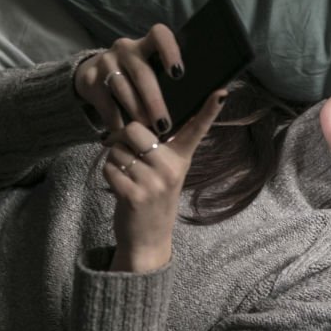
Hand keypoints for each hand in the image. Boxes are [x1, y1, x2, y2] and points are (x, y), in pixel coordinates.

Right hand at [74, 25, 183, 136]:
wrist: (95, 74)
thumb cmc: (137, 76)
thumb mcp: (151, 69)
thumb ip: (168, 79)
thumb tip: (203, 100)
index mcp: (147, 43)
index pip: (159, 35)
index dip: (169, 51)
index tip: (178, 74)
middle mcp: (126, 48)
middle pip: (142, 73)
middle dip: (154, 101)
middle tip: (164, 125)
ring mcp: (106, 62)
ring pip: (122, 88)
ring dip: (136, 111)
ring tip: (147, 130)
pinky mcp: (90, 79)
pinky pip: (105, 102)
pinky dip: (115, 119)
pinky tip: (124, 131)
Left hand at [103, 89, 227, 272]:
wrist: (148, 239)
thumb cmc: (153, 197)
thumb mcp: (165, 172)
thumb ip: (158, 148)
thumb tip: (134, 124)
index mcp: (181, 158)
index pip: (197, 130)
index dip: (209, 110)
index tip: (222, 92)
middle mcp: (171, 168)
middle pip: (134, 129)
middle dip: (122, 139)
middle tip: (128, 154)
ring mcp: (153, 183)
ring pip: (117, 150)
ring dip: (114, 160)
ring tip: (128, 177)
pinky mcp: (134, 195)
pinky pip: (109, 167)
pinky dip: (108, 174)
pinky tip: (120, 187)